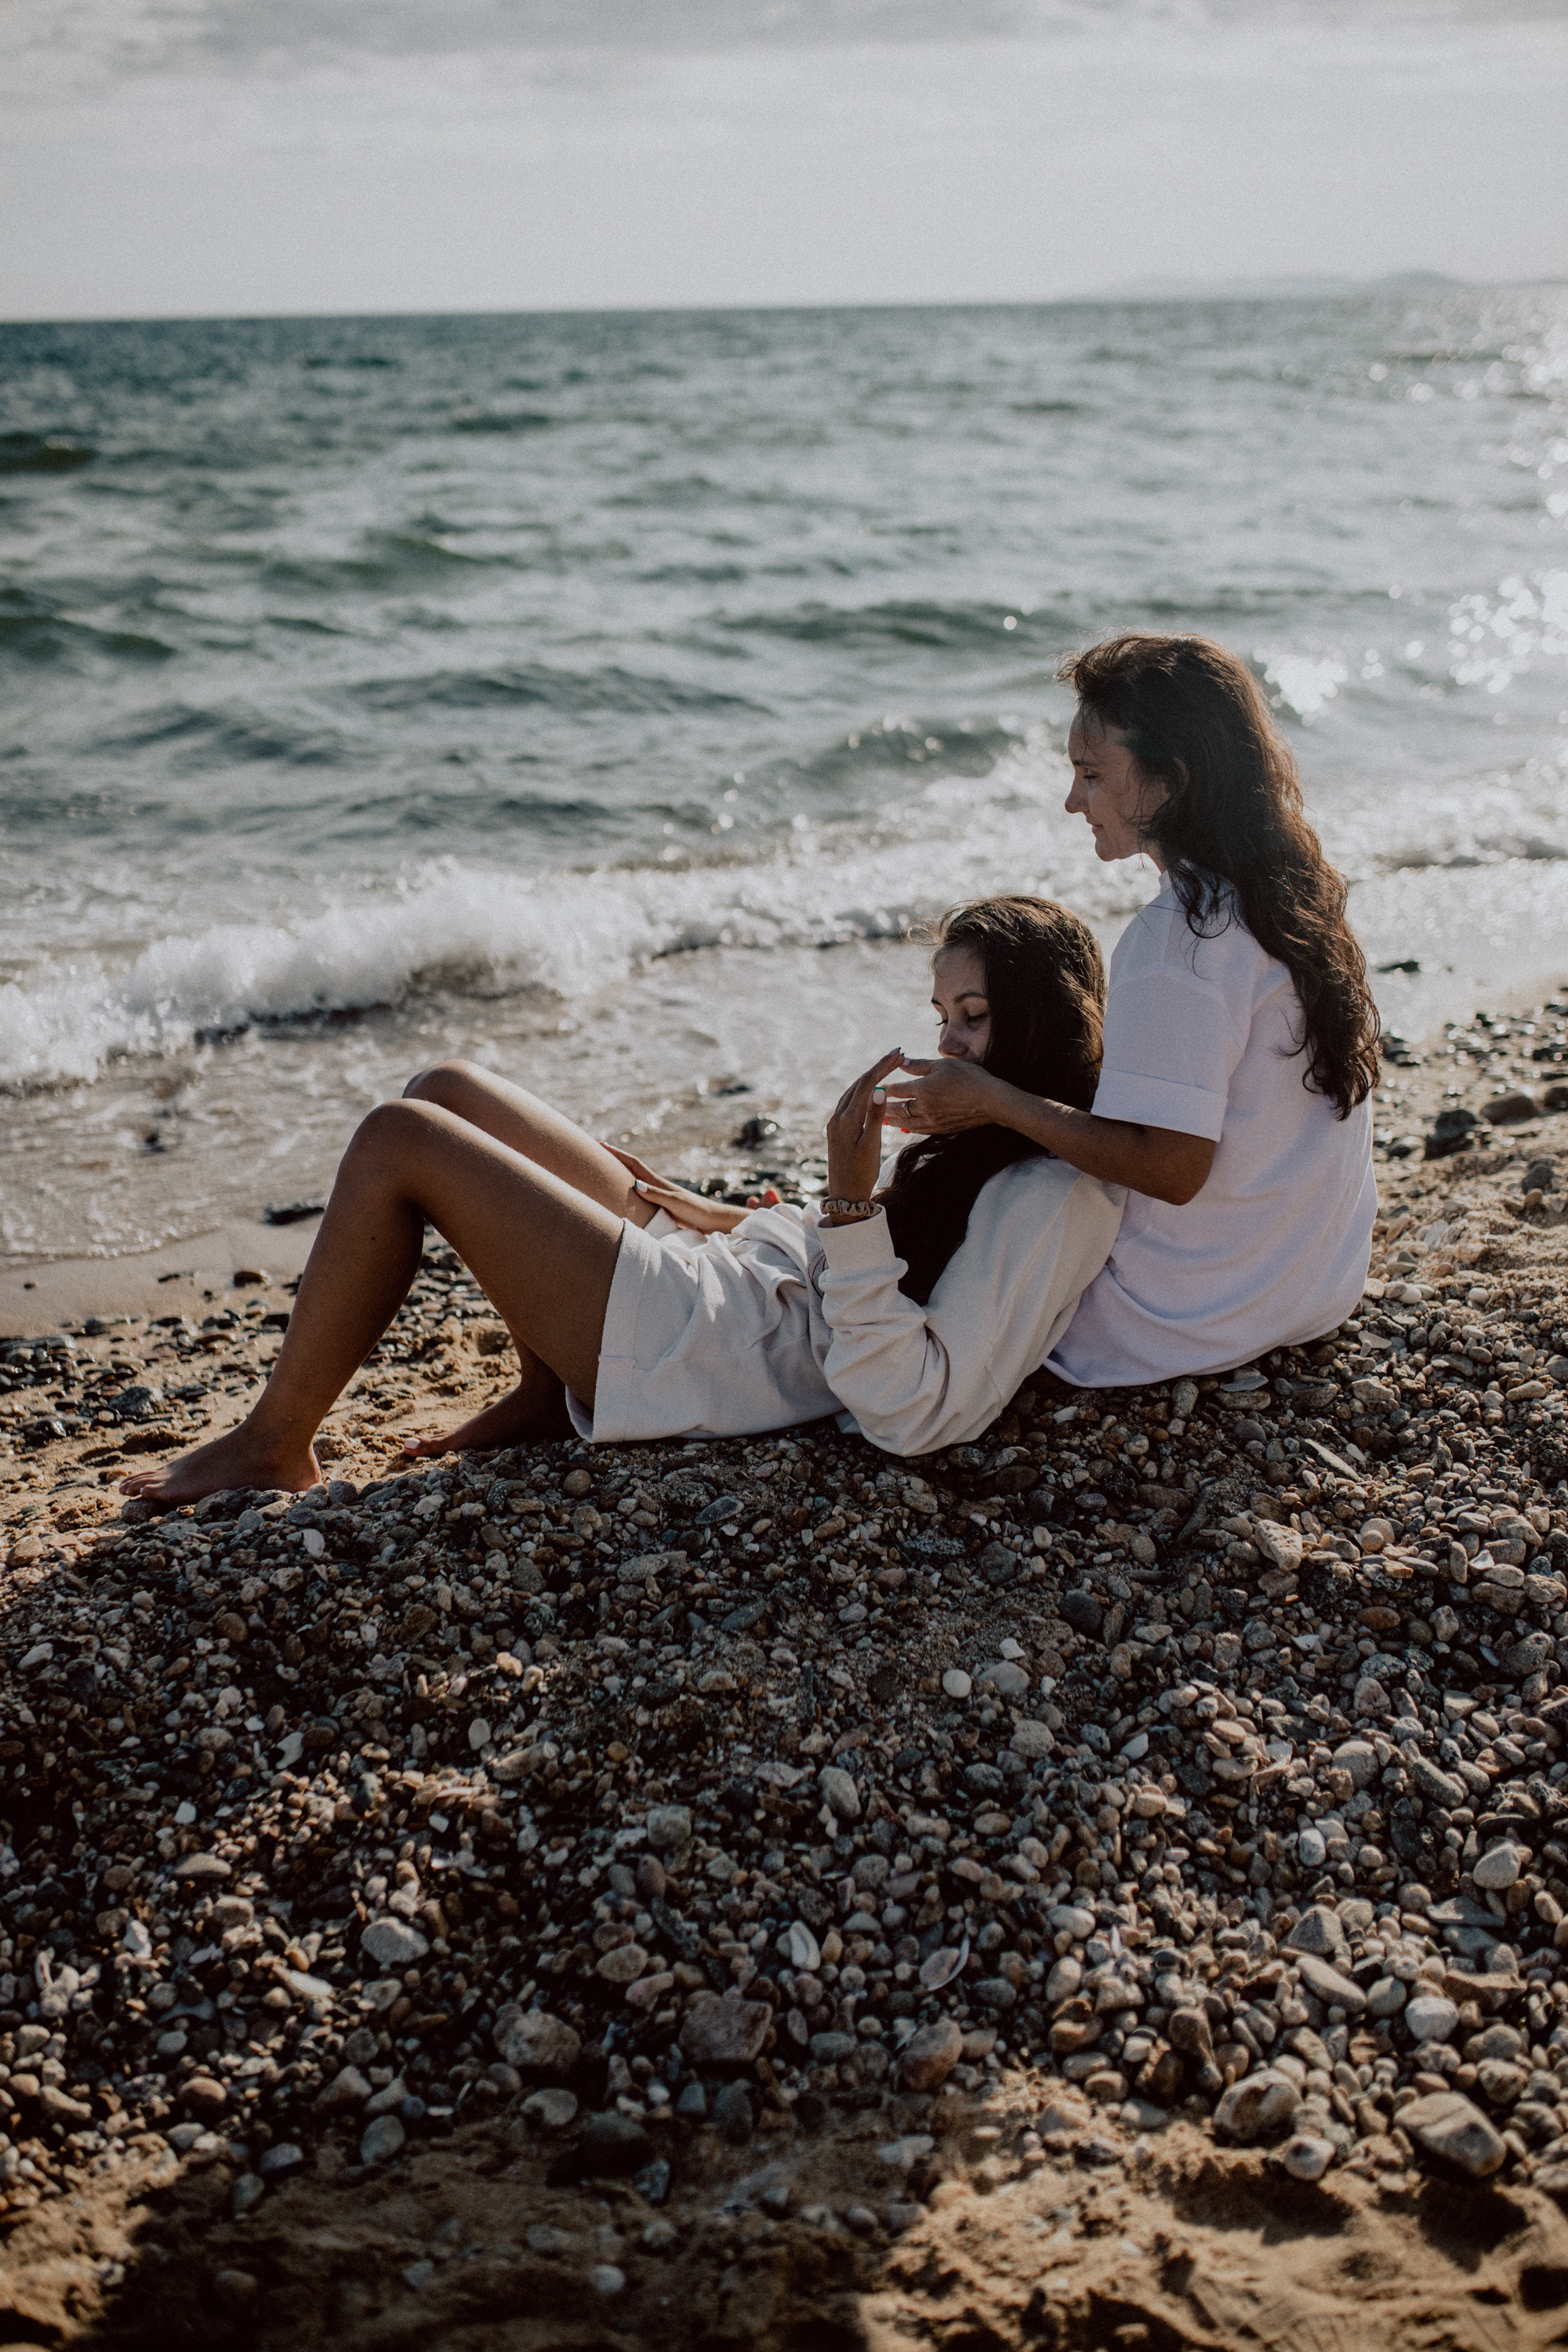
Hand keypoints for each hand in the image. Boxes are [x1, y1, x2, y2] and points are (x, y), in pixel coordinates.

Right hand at [600, 1144, 752, 1233]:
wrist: (711, 1220)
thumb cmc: (695, 1211)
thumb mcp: (675, 1202)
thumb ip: (656, 1194)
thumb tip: (635, 1184)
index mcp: (657, 1183)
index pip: (633, 1164)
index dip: (617, 1154)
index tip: (601, 1145)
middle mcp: (656, 1186)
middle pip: (631, 1168)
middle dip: (614, 1159)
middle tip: (596, 1152)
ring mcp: (658, 1195)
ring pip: (634, 1180)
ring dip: (620, 1174)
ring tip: (604, 1170)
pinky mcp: (660, 1205)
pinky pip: (638, 1194)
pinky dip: (628, 1189)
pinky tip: (624, 1193)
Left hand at [825, 1050, 901, 1207]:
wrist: (844, 1196)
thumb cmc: (862, 1174)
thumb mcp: (871, 1146)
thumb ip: (874, 1117)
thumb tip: (879, 1090)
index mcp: (846, 1120)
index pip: (866, 1085)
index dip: (882, 1067)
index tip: (897, 1054)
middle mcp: (837, 1118)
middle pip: (858, 1084)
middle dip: (877, 1069)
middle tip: (896, 1056)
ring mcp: (835, 1124)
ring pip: (852, 1092)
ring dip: (869, 1078)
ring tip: (887, 1067)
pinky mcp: (836, 1130)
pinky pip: (850, 1103)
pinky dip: (862, 1091)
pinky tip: (871, 1090)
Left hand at [878, 1055, 1013, 1136]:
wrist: (992, 1101)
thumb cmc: (970, 1077)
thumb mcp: (944, 1065)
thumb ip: (919, 1065)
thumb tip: (901, 1061)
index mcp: (923, 1089)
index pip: (897, 1089)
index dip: (884, 1088)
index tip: (875, 1087)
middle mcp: (924, 1107)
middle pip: (897, 1108)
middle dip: (884, 1107)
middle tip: (873, 1106)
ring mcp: (932, 1121)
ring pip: (905, 1122)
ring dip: (892, 1120)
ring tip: (883, 1119)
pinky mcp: (941, 1129)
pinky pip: (919, 1130)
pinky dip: (908, 1128)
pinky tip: (905, 1128)